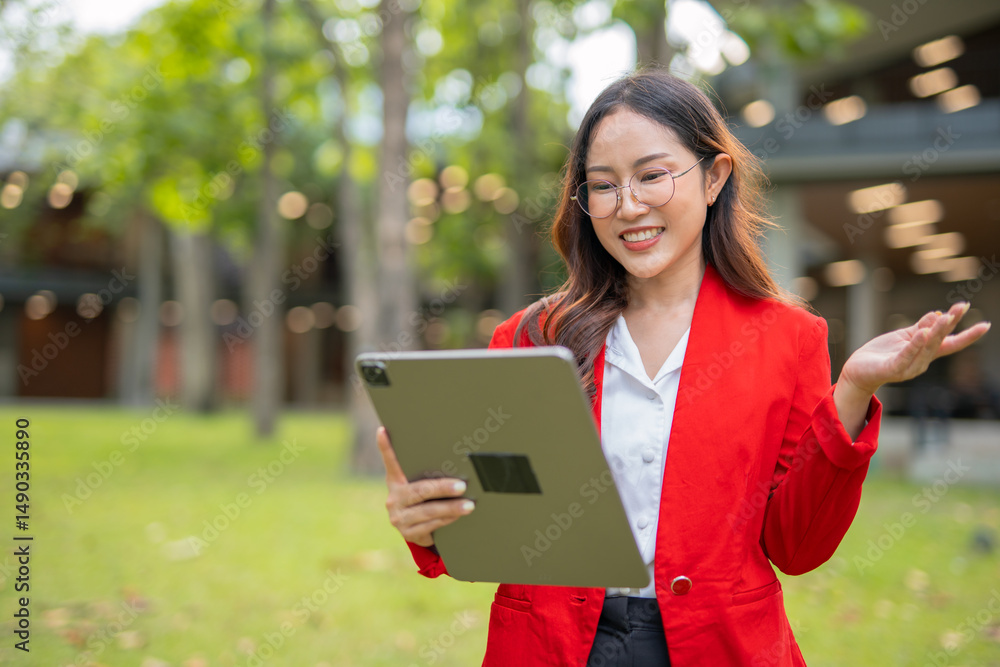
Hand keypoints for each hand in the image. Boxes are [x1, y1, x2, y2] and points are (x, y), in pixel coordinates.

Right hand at [375, 426, 474, 547]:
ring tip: (468, 505)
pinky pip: (431, 525)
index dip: (386, 447)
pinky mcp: (408, 533)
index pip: (391, 462)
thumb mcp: (421, 486)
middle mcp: (394, 498)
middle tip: (462, 486)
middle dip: (443, 488)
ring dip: (451, 508)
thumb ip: (428, 474)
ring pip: (428, 511)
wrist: (419, 530)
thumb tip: (454, 457)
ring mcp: (398, 517)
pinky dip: (448, 519)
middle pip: (419, 490)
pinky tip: (459, 516)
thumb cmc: (424, 500)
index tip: (383, 430)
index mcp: (395, 481)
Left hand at [839, 302, 990, 395]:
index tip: (985, 325)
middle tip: (962, 307)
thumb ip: (920, 327)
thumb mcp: (904, 337)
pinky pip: (906, 356)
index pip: (950, 343)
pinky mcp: (892, 369)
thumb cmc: (882, 354)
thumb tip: (939, 314)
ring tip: (946, 316)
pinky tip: (921, 333)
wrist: (858, 371)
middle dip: (951, 324)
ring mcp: (908, 367)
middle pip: (940, 341)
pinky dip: (914, 345)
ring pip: (926, 348)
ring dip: (936, 332)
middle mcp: (921, 361)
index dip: (967, 335)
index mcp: (925, 352)